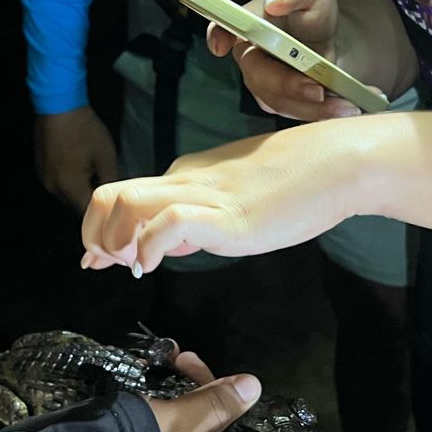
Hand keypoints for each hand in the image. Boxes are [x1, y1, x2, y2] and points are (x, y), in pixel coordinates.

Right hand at [35, 106, 119, 214]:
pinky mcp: (40, 167)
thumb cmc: (84, 128)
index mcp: (69, 187)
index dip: (101, 213)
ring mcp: (44, 177)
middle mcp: (53, 187)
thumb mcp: (105, 155)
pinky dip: (69, 180)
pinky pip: (57, 182)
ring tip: (94, 174)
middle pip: (75, 205)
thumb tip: (114, 195)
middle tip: (106, 190)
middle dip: (90, 201)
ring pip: (66, 194)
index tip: (112, 208)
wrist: (58, 103)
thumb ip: (110, 180)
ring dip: (80, 190)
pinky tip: (79, 165)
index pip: (87, 212)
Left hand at [82, 119, 356, 275]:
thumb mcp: (234, 200)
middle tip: (105, 266)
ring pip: (127, 203)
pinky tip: (155, 267)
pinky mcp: (226, 217)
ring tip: (131, 266)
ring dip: (115, 241)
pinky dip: (149, 248)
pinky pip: (169, 223)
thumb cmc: (297, 181)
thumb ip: (198, 219)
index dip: (101, 229)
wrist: (337, 164)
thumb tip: (170, 245)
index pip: (124, 195)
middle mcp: (184, 179)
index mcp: (186, 174)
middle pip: (109, 195)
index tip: (98, 259)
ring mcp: (203, 197)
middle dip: (95, 236)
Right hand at [146, 349, 260, 431]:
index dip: (237, 411)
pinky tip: (141, 386)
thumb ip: (215, 405)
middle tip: (181, 359)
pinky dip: (153, 411)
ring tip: (162, 362)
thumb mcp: (176, 423)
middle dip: (200, 393)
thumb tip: (254, 387)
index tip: (221, 380)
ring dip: (175, 397)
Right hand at [206, 0, 364, 122]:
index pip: (223, 29)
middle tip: (319, 90)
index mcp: (248, 24)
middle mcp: (251, 57)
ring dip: (314, 108)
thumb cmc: (309, 6)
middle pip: (259, 78)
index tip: (220, 45)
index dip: (218, 36)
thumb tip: (276, 1)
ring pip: (281, 102)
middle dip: (289, 87)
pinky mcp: (284, 101)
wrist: (326, 34)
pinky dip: (326, 113)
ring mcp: (265, 83)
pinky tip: (353, 107)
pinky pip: (299, 112)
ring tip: (348, 106)